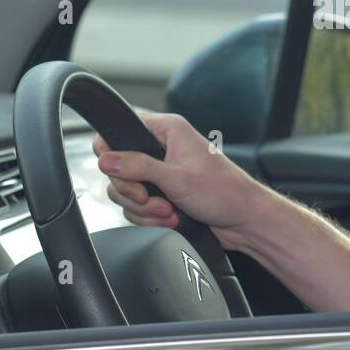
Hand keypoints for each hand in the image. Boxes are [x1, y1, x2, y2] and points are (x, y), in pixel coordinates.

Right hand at [92, 111, 262, 247]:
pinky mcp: (161, 194)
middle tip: (151, 198)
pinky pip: (137, 207)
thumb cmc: (223, 191)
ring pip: (126, 191)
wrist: (243, 220)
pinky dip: (150, 217)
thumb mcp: (176, 177)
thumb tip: (105, 159)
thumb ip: (138, 166)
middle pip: (117, 167)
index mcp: (166, 129)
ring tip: (168, 211)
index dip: (113, 153)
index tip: (123, 173)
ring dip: (144, 208)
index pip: (120, 130)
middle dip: (133, 191)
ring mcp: (160, 173)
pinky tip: (171, 218)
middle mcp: (161, 148)